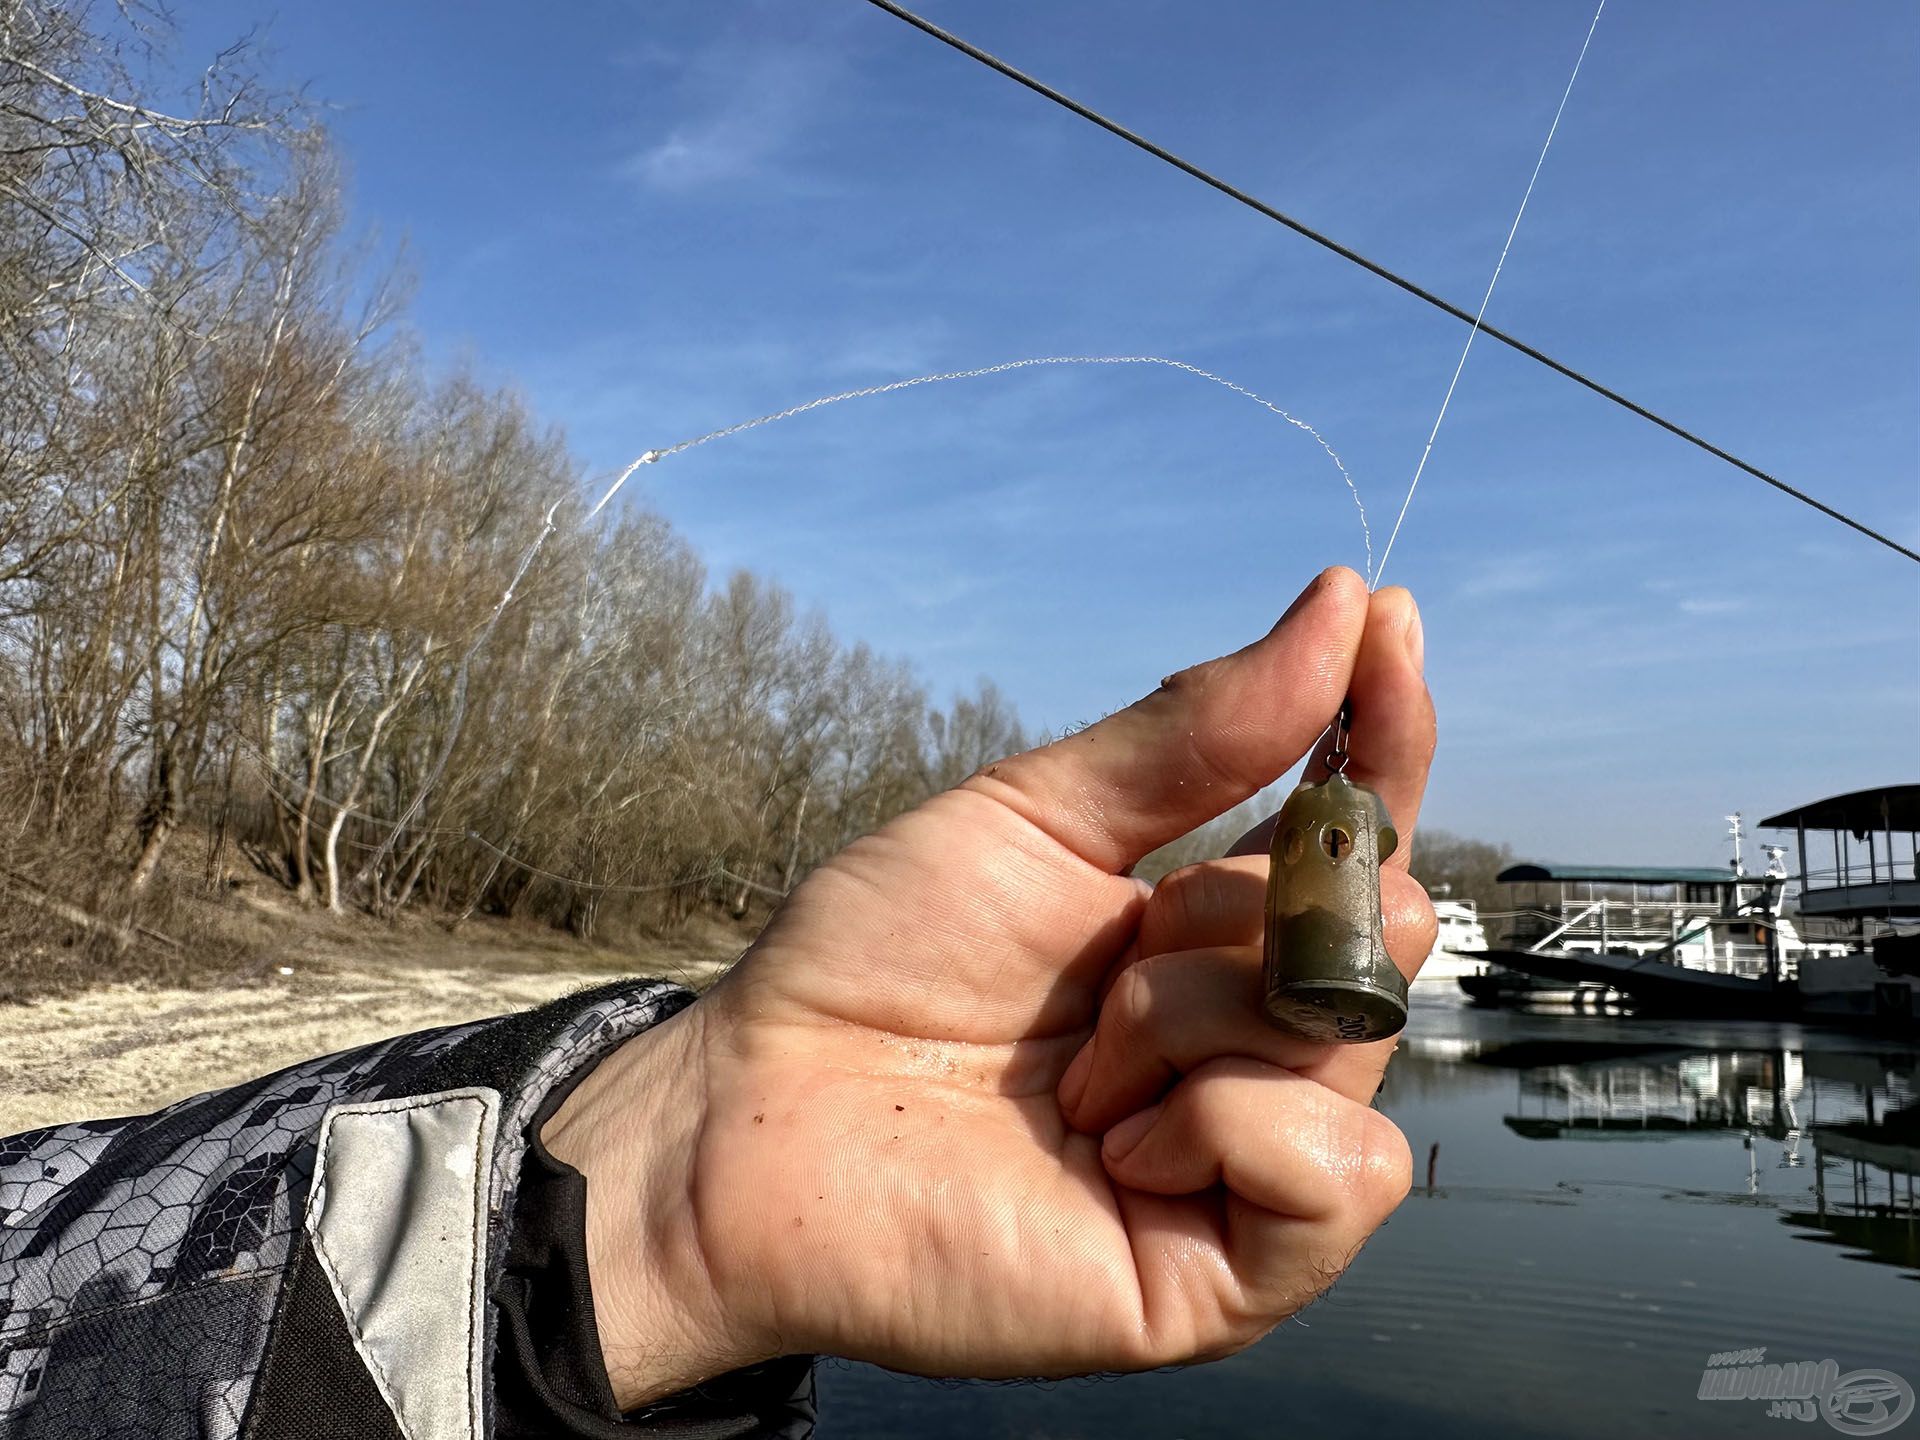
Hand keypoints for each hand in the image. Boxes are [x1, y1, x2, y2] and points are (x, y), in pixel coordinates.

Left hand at [543, 567, 1436, 1406]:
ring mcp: (1246, 1162)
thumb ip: (1194, 737)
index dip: (1383, 735)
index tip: (1389, 625)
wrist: (763, 1110)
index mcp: (1210, 939)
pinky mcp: (1231, 1274)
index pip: (1351, 837)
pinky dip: (1232, 1127)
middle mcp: (1246, 1046)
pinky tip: (1114, 1148)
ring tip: (1073, 1072)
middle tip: (1129, 936)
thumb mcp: (1035, 821)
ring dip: (1194, 1017)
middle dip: (1251, 904)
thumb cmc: (877, 965)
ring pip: (1343, 1034)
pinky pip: (1339, 1170)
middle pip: (1376, 930)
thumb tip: (1341, 609)